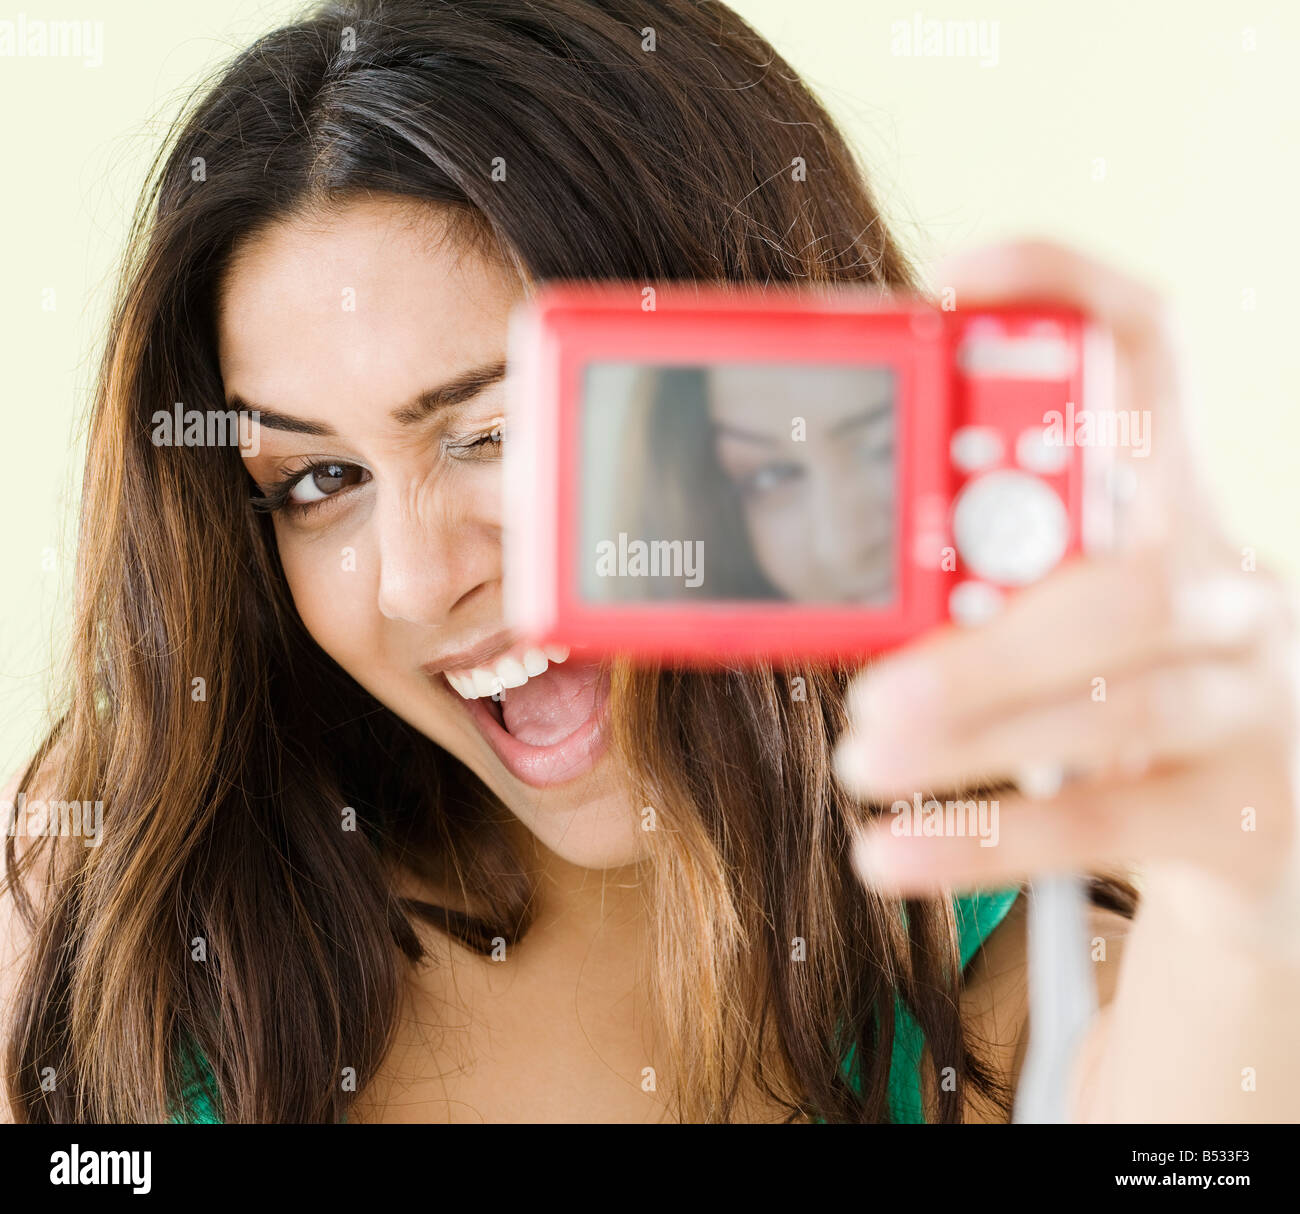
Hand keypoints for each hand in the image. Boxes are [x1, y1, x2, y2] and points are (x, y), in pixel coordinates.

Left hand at [834, 240, 1299, 936]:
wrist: (1263, 835)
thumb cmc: (1117, 696)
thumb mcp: (1062, 617)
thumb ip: (976, 580)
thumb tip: (812, 565)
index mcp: (1176, 508)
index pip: (1153, 360)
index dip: (1072, 294)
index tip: (958, 277)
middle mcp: (1232, 593)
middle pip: (1125, 580)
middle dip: (987, 622)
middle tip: (868, 680)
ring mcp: (1251, 705)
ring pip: (1116, 705)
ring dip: (971, 729)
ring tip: (861, 756)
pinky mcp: (1242, 815)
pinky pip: (1101, 818)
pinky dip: (981, 837)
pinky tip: (888, 849)